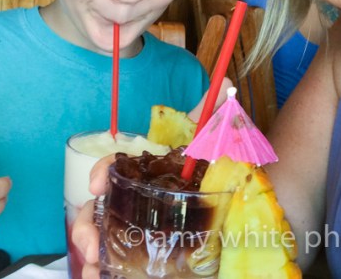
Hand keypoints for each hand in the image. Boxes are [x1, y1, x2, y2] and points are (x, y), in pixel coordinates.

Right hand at [70, 82, 231, 275]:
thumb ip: (220, 118)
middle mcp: (142, 200)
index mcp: (153, 173)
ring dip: (89, 248)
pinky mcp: (151, 253)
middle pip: (102, 207)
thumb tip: (225, 81)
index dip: (102, 171)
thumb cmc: (228, 179)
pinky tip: (96, 276)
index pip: (117, 167)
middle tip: (90, 242)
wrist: (252, 215)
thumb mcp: (222, 150)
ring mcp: (144, 228)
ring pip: (104, 236)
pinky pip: (119, 261)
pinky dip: (102, 270)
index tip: (96, 184)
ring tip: (91, 268)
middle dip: (87, 221)